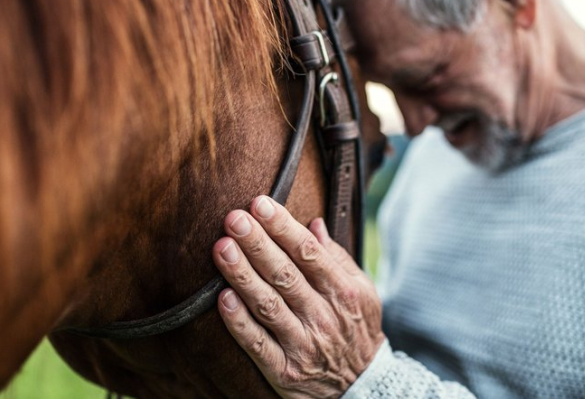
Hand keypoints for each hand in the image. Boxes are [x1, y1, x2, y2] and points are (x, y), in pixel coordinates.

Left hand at [212, 195, 384, 397]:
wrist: (362, 385)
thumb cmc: (356, 327)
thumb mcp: (361, 290)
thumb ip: (336, 258)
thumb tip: (313, 223)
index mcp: (343, 292)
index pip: (309, 252)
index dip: (283, 226)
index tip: (260, 203)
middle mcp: (323, 317)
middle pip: (285, 274)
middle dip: (257, 244)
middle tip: (234, 218)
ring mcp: (303, 345)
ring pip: (268, 305)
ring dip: (243, 275)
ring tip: (222, 248)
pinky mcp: (284, 371)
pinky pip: (257, 344)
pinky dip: (239, 321)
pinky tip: (223, 297)